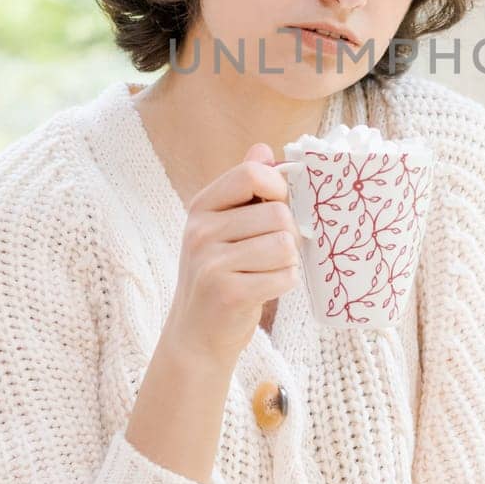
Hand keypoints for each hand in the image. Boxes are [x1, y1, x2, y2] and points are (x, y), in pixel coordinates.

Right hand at [161, 143, 301, 369]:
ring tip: (265, 272)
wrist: (197, 336)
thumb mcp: (223, 228)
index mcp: (202, 207)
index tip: (279, 205)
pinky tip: (265, 288)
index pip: (251, 173)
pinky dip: (285, 283)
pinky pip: (284, 275)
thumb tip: (265, 148)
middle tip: (271, 253)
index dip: (278, 187)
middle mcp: (201, 231)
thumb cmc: (220, 276)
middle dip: (287, 234)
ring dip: (287, 262)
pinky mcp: (228, 292)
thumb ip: (244, 188)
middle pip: (278, 213)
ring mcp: (211, 262)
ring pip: (284, 244)